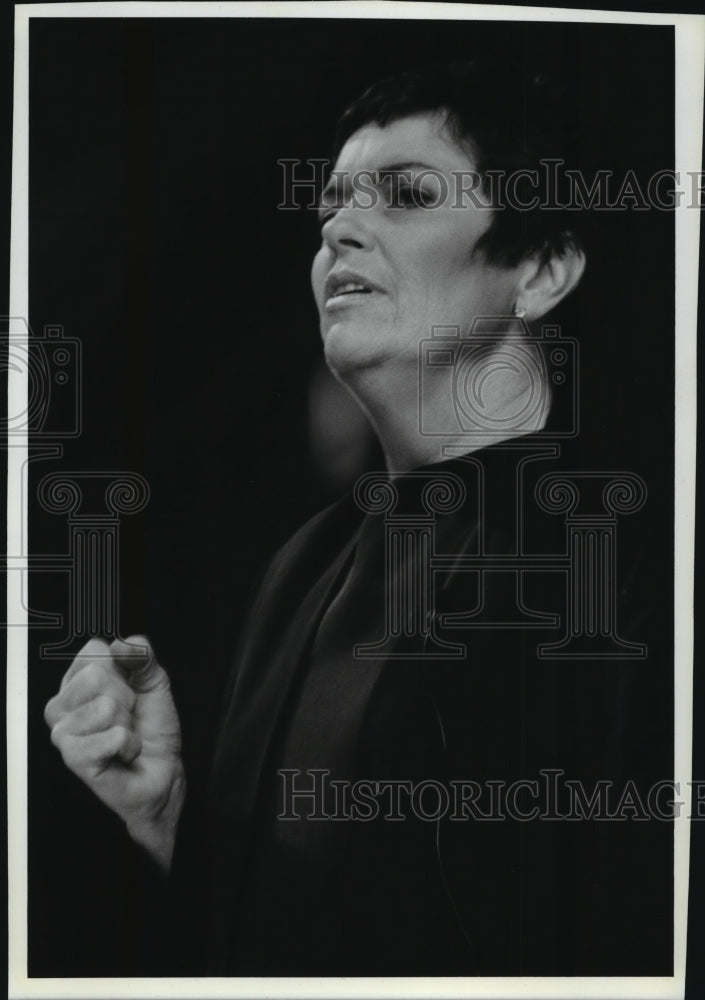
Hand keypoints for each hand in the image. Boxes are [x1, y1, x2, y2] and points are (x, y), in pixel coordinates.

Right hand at [44, 635, 185, 871]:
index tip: (128, 690)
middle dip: (126, 698)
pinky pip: (114, 736)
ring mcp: (63, 733)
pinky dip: (130, 744)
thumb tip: (122, 643)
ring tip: (124, 735)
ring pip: (106, 706)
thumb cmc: (152, 728)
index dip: (122, 668)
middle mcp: (61, 706)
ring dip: (127, 723)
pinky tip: (124, 754)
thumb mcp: (154, 681)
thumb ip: (142, 655)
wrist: (163, 771)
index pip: (93, 650)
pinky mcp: (74, 759)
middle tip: (127, 717)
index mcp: (75, 682)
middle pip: (95, 676)